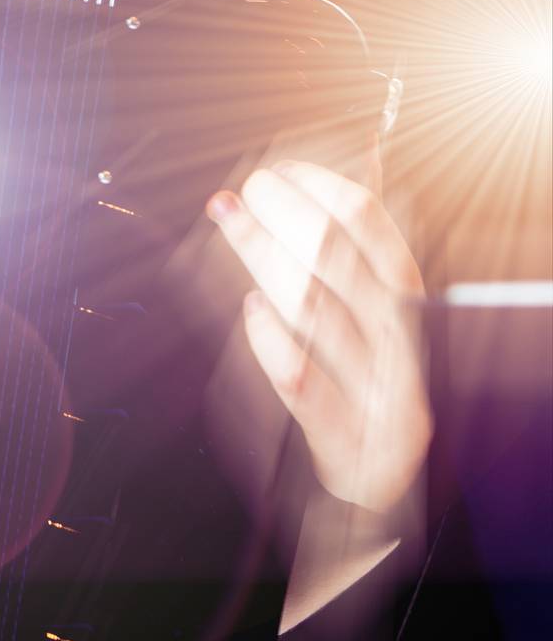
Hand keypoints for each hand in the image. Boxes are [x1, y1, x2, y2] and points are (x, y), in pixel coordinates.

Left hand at [207, 156, 430, 511]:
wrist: (376, 484)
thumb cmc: (367, 381)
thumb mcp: (375, 313)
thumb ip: (363, 245)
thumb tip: (361, 156)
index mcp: (409, 304)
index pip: (375, 230)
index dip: (326, 190)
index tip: (282, 168)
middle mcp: (398, 344)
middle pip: (341, 264)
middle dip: (289, 217)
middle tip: (245, 190)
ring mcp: (372, 391)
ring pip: (317, 315)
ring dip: (266, 262)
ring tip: (231, 227)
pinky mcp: (341, 435)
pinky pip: (304, 384)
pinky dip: (273, 343)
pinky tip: (249, 310)